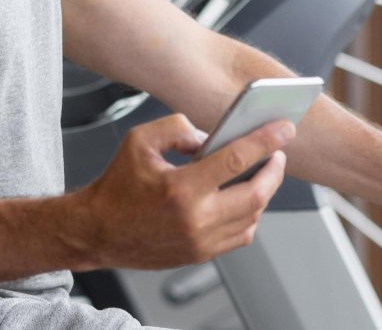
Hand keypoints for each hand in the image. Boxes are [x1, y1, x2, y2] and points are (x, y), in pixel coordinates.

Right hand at [75, 113, 293, 269]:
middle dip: (274, 170)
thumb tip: (210, 136)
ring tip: (262, 172)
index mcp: (181, 188)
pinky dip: (250, 214)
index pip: (237, 159)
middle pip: (256, 194)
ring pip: (252, 216)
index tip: (284, 128)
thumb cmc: (117, 186)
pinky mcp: (200, 254)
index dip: (265, 140)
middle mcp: (195, 219)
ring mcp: (200, 241)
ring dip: (264, 192)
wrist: (97, 230)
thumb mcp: (139, 140)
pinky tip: (244, 197)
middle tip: (278, 153)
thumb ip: (177, 128)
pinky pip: (241, 235)